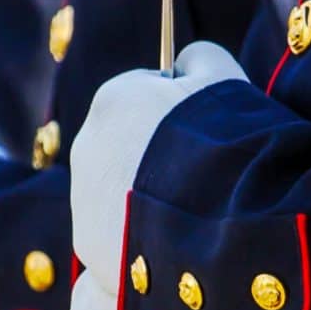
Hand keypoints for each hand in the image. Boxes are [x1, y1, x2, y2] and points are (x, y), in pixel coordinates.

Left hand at [67, 41, 244, 290]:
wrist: (225, 219)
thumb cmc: (226, 140)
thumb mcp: (225, 79)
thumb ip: (202, 58)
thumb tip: (190, 61)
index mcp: (113, 100)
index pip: (139, 96)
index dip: (175, 111)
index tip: (202, 130)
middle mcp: (87, 149)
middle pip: (123, 148)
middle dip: (153, 160)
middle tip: (199, 178)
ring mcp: (84, 203)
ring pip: (116, 197)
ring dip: (144, 204)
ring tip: (190, 219)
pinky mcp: (90, 246)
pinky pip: (111, 243)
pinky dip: (133, 247)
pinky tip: (167, 251)